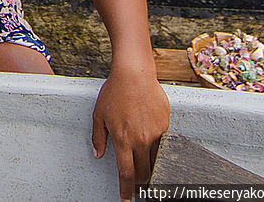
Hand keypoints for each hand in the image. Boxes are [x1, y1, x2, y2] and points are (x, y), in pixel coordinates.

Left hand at [91, 64, 169, 200]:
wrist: (134, 74)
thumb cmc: (114, 92)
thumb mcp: (99, 115)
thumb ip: (98, 138)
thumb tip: (98, 155)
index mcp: (122, 139)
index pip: (126, 174)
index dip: (126, 190)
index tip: (126, 199)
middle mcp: (140, 139)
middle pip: (143, 172)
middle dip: (139, 181)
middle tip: (134, 182)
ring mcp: (155, 133)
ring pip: (154, 158)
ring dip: (148, 163)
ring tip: (142, 160)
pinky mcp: (165, 125)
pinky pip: (161, 142)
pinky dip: (154, 144)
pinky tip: (147, 133)